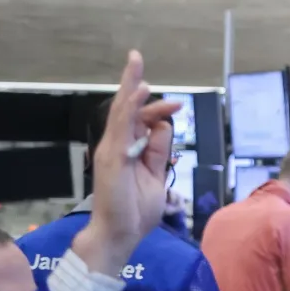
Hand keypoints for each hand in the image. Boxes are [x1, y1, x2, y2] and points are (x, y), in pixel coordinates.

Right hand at [69, 52, 175, 278]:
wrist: (120, 234)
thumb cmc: (136, 209)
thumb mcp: (156, 175)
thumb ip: (158, 151)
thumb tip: (164, 127)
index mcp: (127, 149)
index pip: (140, 119)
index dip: (157, 108)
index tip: (178, 105)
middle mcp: (116, 144)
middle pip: (124, 107)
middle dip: (132, 81)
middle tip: (136, 56)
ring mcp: (111, 149)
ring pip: (120, 111)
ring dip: (129, 87)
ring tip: (134, 64)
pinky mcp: (112, 157)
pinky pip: (121, 127)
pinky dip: (129, 108)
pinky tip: (138, 92)